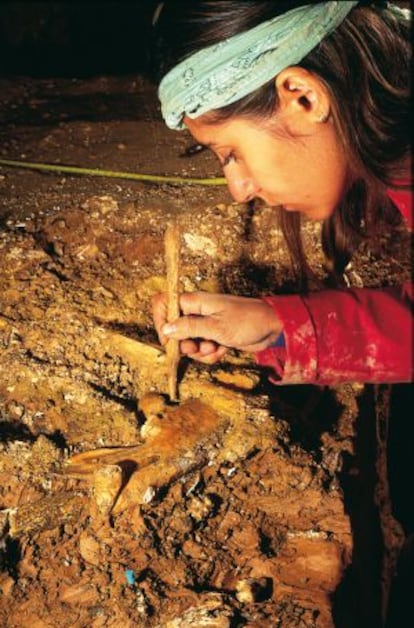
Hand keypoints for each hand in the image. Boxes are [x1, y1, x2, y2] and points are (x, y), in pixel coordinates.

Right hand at [152, 291, 281, 363]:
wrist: (273, 328)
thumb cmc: (247, 321)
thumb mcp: (216, 327)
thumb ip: (189, 327)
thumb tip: (165, 329)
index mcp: (195, 301)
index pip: (164, 304)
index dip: (161, 321)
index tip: (167, 338)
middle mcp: (198, 312)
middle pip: (174, 329)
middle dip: (184, 344)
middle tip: (197, 348)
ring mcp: (206, 325)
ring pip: (188, 343)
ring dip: (200, 352)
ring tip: (215, 347)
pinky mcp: (215, 337)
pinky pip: (202, 350)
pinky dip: (210, 354)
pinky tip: (223, 350)